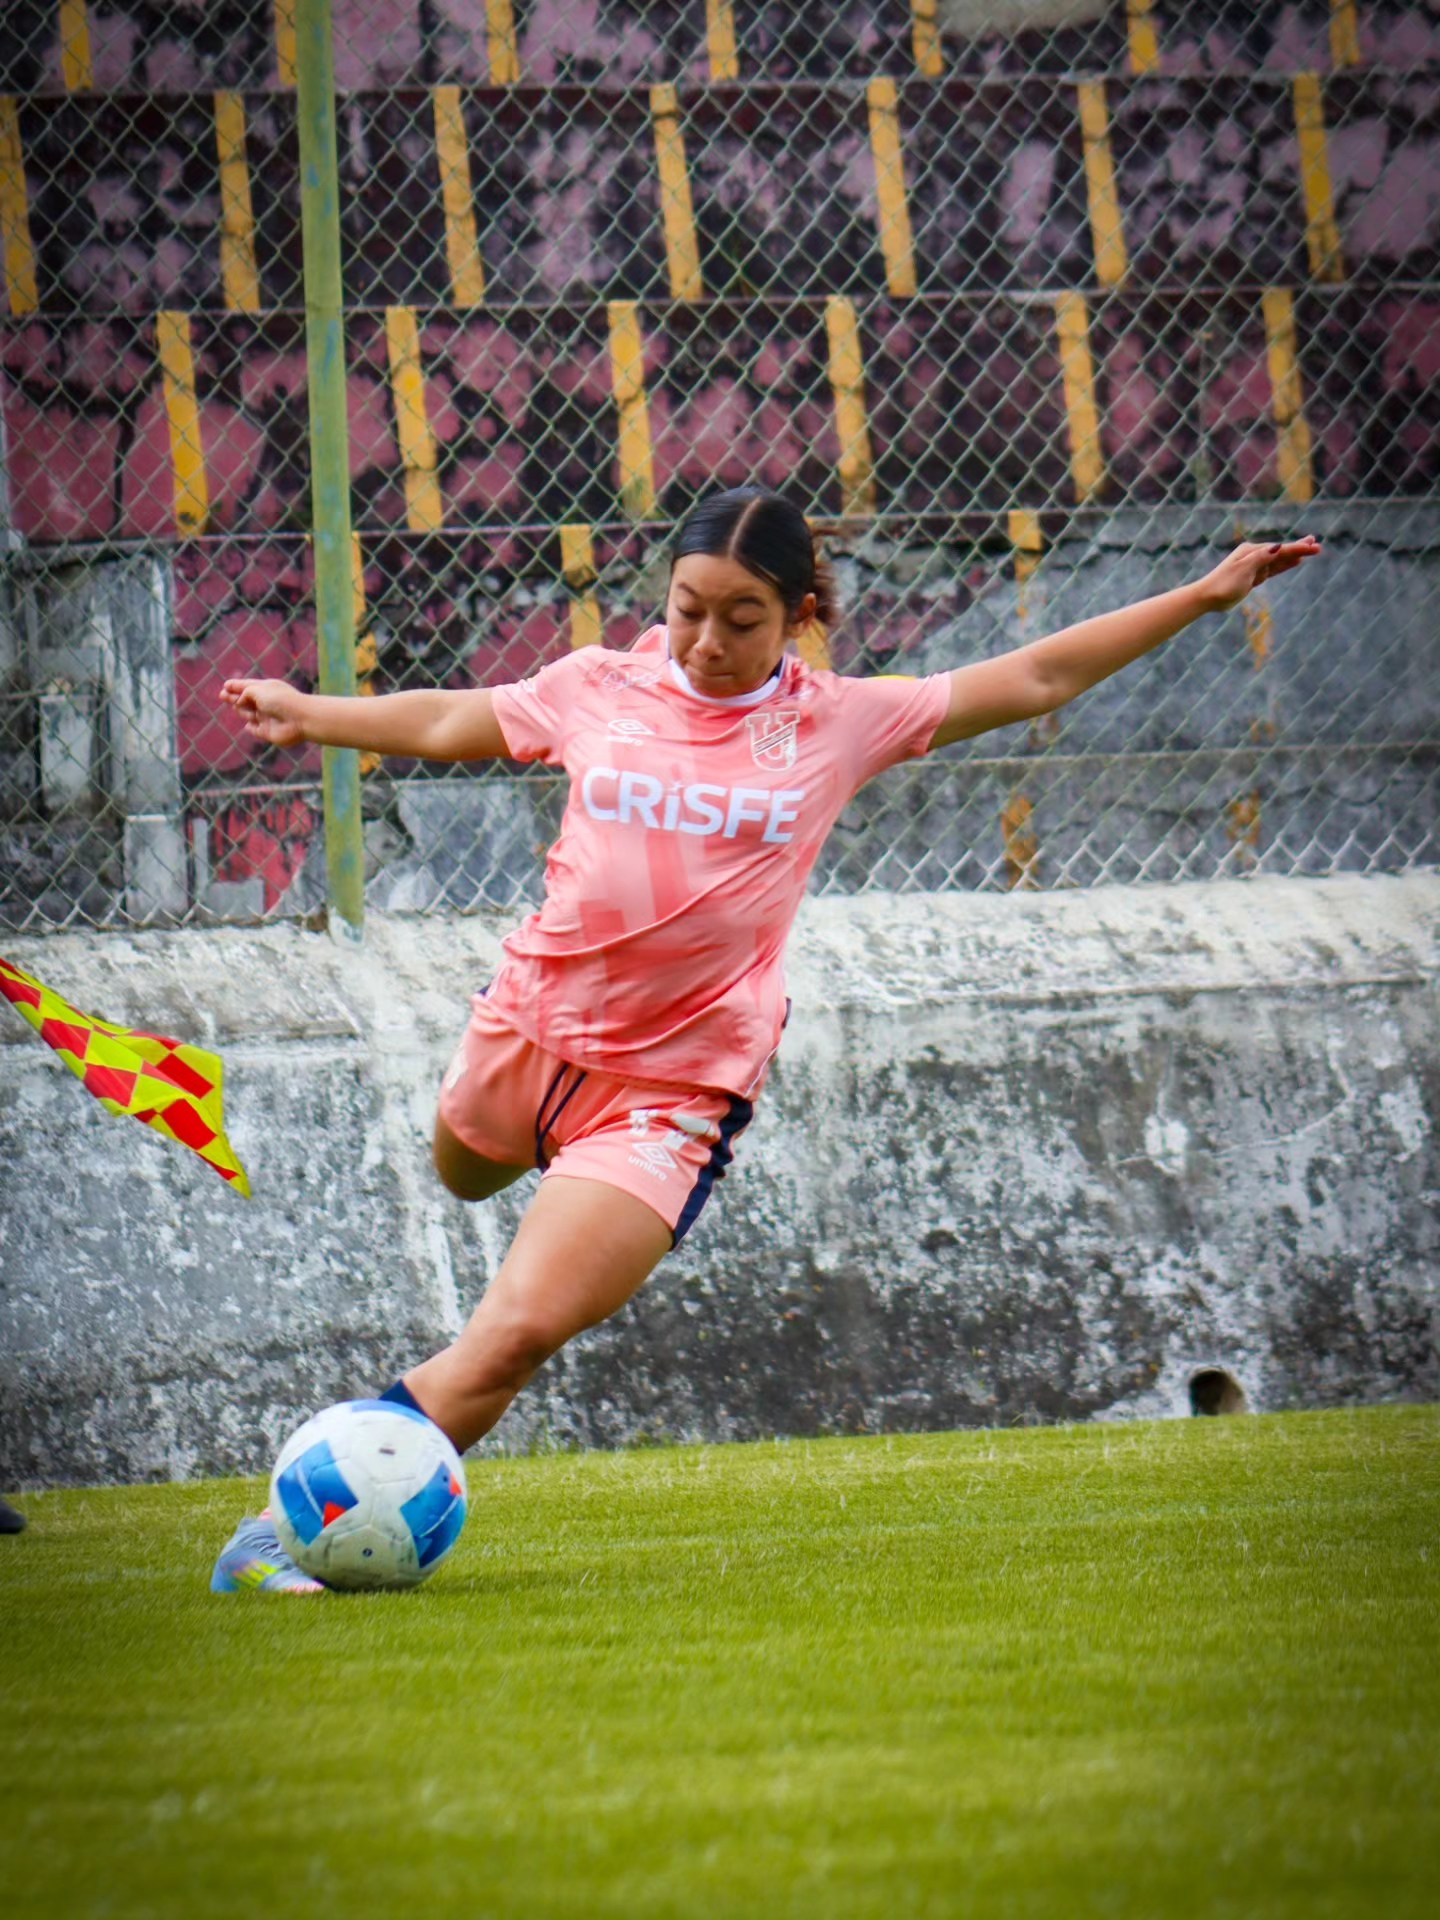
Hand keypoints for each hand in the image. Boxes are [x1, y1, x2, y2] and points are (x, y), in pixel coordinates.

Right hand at [219, 677, 308, 747]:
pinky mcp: (267, 732)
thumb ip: (244, 693)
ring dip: (244, 711)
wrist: (300, 719)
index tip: (226, 685)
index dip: (236, 686)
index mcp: (266, 689)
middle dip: (233, 698)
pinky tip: (250, 725)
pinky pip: (254, 729)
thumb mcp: (257, 690)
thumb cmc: (280, 700)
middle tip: (222, 696)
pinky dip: (251, 727)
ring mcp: (266, 717)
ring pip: (246, 713)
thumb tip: (238, 703)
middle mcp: (266, 702)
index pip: (248, 686)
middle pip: (245, 700)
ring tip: (256, 713)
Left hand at [1200, 536, 1321, 611]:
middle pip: (1281, 552)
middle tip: (1317, 545)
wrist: (1207, 597)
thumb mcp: (1244, 570)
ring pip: (1278, 560)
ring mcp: (1253, 566)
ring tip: (1310, 549)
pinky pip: (1272, 569)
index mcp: (1252, 551)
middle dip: (1299, 549)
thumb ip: (1262, 558)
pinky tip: (1293, 562)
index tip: (1314, 547)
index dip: (1298, 548)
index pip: (1280, 549)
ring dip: (1294, 555)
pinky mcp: (1252, 577)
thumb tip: (1278, 546)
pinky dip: (1283, 565)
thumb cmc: (1223, 584)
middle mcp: (1254, 556)